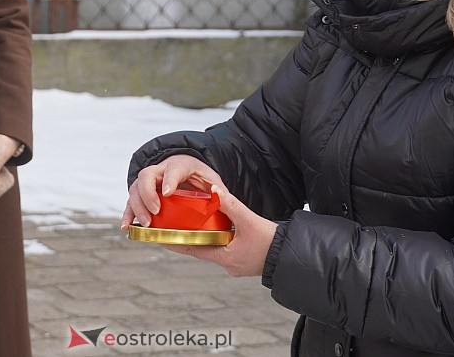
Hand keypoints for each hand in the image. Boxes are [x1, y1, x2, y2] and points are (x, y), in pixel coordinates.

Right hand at [121, 155, 225, 230]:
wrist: (191, 172)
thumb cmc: (202, 178)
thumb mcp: (215, 182)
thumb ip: (219, 191)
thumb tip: (222, 199)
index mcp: (182, 164)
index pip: (173, 168)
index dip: (169, 179)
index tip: (167, 193)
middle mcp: (162, 170)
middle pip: (147, 175)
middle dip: (148, 194)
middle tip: (156, 212)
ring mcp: (150, 181)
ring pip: (136, 188)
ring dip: (137, 206)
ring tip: (147, 223)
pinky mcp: (144, 193)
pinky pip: (132, 201)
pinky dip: (129, 214)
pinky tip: (127, 226)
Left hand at [162, 185, 276, 277]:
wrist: (292, 256)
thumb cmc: (272, 241)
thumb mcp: (249, 220)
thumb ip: (231, 204)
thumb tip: (214, 187)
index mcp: (225, 257)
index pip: (194, 249)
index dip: (177, 242)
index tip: (161, 236)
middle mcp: (228, 264)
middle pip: (203, 250)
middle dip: (191, 238)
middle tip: (175, 227)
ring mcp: (237, 265)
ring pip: (215, 250)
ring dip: (207, 239)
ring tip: (196, 226)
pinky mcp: (245, 262)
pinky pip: (227, 251)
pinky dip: (220, 241)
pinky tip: (221, 231)